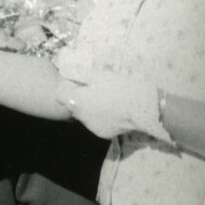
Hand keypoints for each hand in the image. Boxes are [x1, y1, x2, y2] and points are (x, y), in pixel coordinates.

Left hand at [55, 71, 169, 140]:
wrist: (145, 108)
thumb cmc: (120, 87)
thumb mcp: (98, 75)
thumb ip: (77, 74)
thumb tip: (62, 71)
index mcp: (76, 101)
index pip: (60, 94)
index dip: (69, 87)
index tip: (81, 82)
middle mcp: (80, 116)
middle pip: (72, 105)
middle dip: (79, 97)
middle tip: (97, 89)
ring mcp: (91, 127)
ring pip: (84, 115)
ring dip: (90, 107)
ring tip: (108, 99)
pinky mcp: (102, 134)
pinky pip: (95, 123)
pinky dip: (100, 117)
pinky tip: (113, 110)